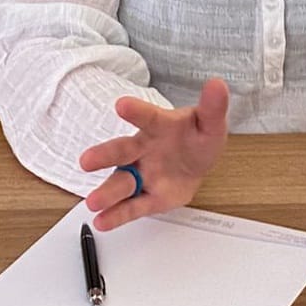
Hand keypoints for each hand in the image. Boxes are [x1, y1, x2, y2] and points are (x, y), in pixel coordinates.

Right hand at [79, 78, 228, 231]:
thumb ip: (212, 107)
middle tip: (87, 160)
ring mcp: (142, 174)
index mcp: (158, 127)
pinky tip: (102, 220)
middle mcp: (143, 150)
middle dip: (104, 156)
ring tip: (93, 202)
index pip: (147, 117)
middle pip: (121, 152)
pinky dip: (117, 215)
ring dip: (107, 192)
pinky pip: (131, 206)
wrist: (198, 164)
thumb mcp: (210, 124)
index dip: (136, 111)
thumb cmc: (197, 139)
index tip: (122, 105)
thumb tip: (218, 84)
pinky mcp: (147, 197)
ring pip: (121, 183)